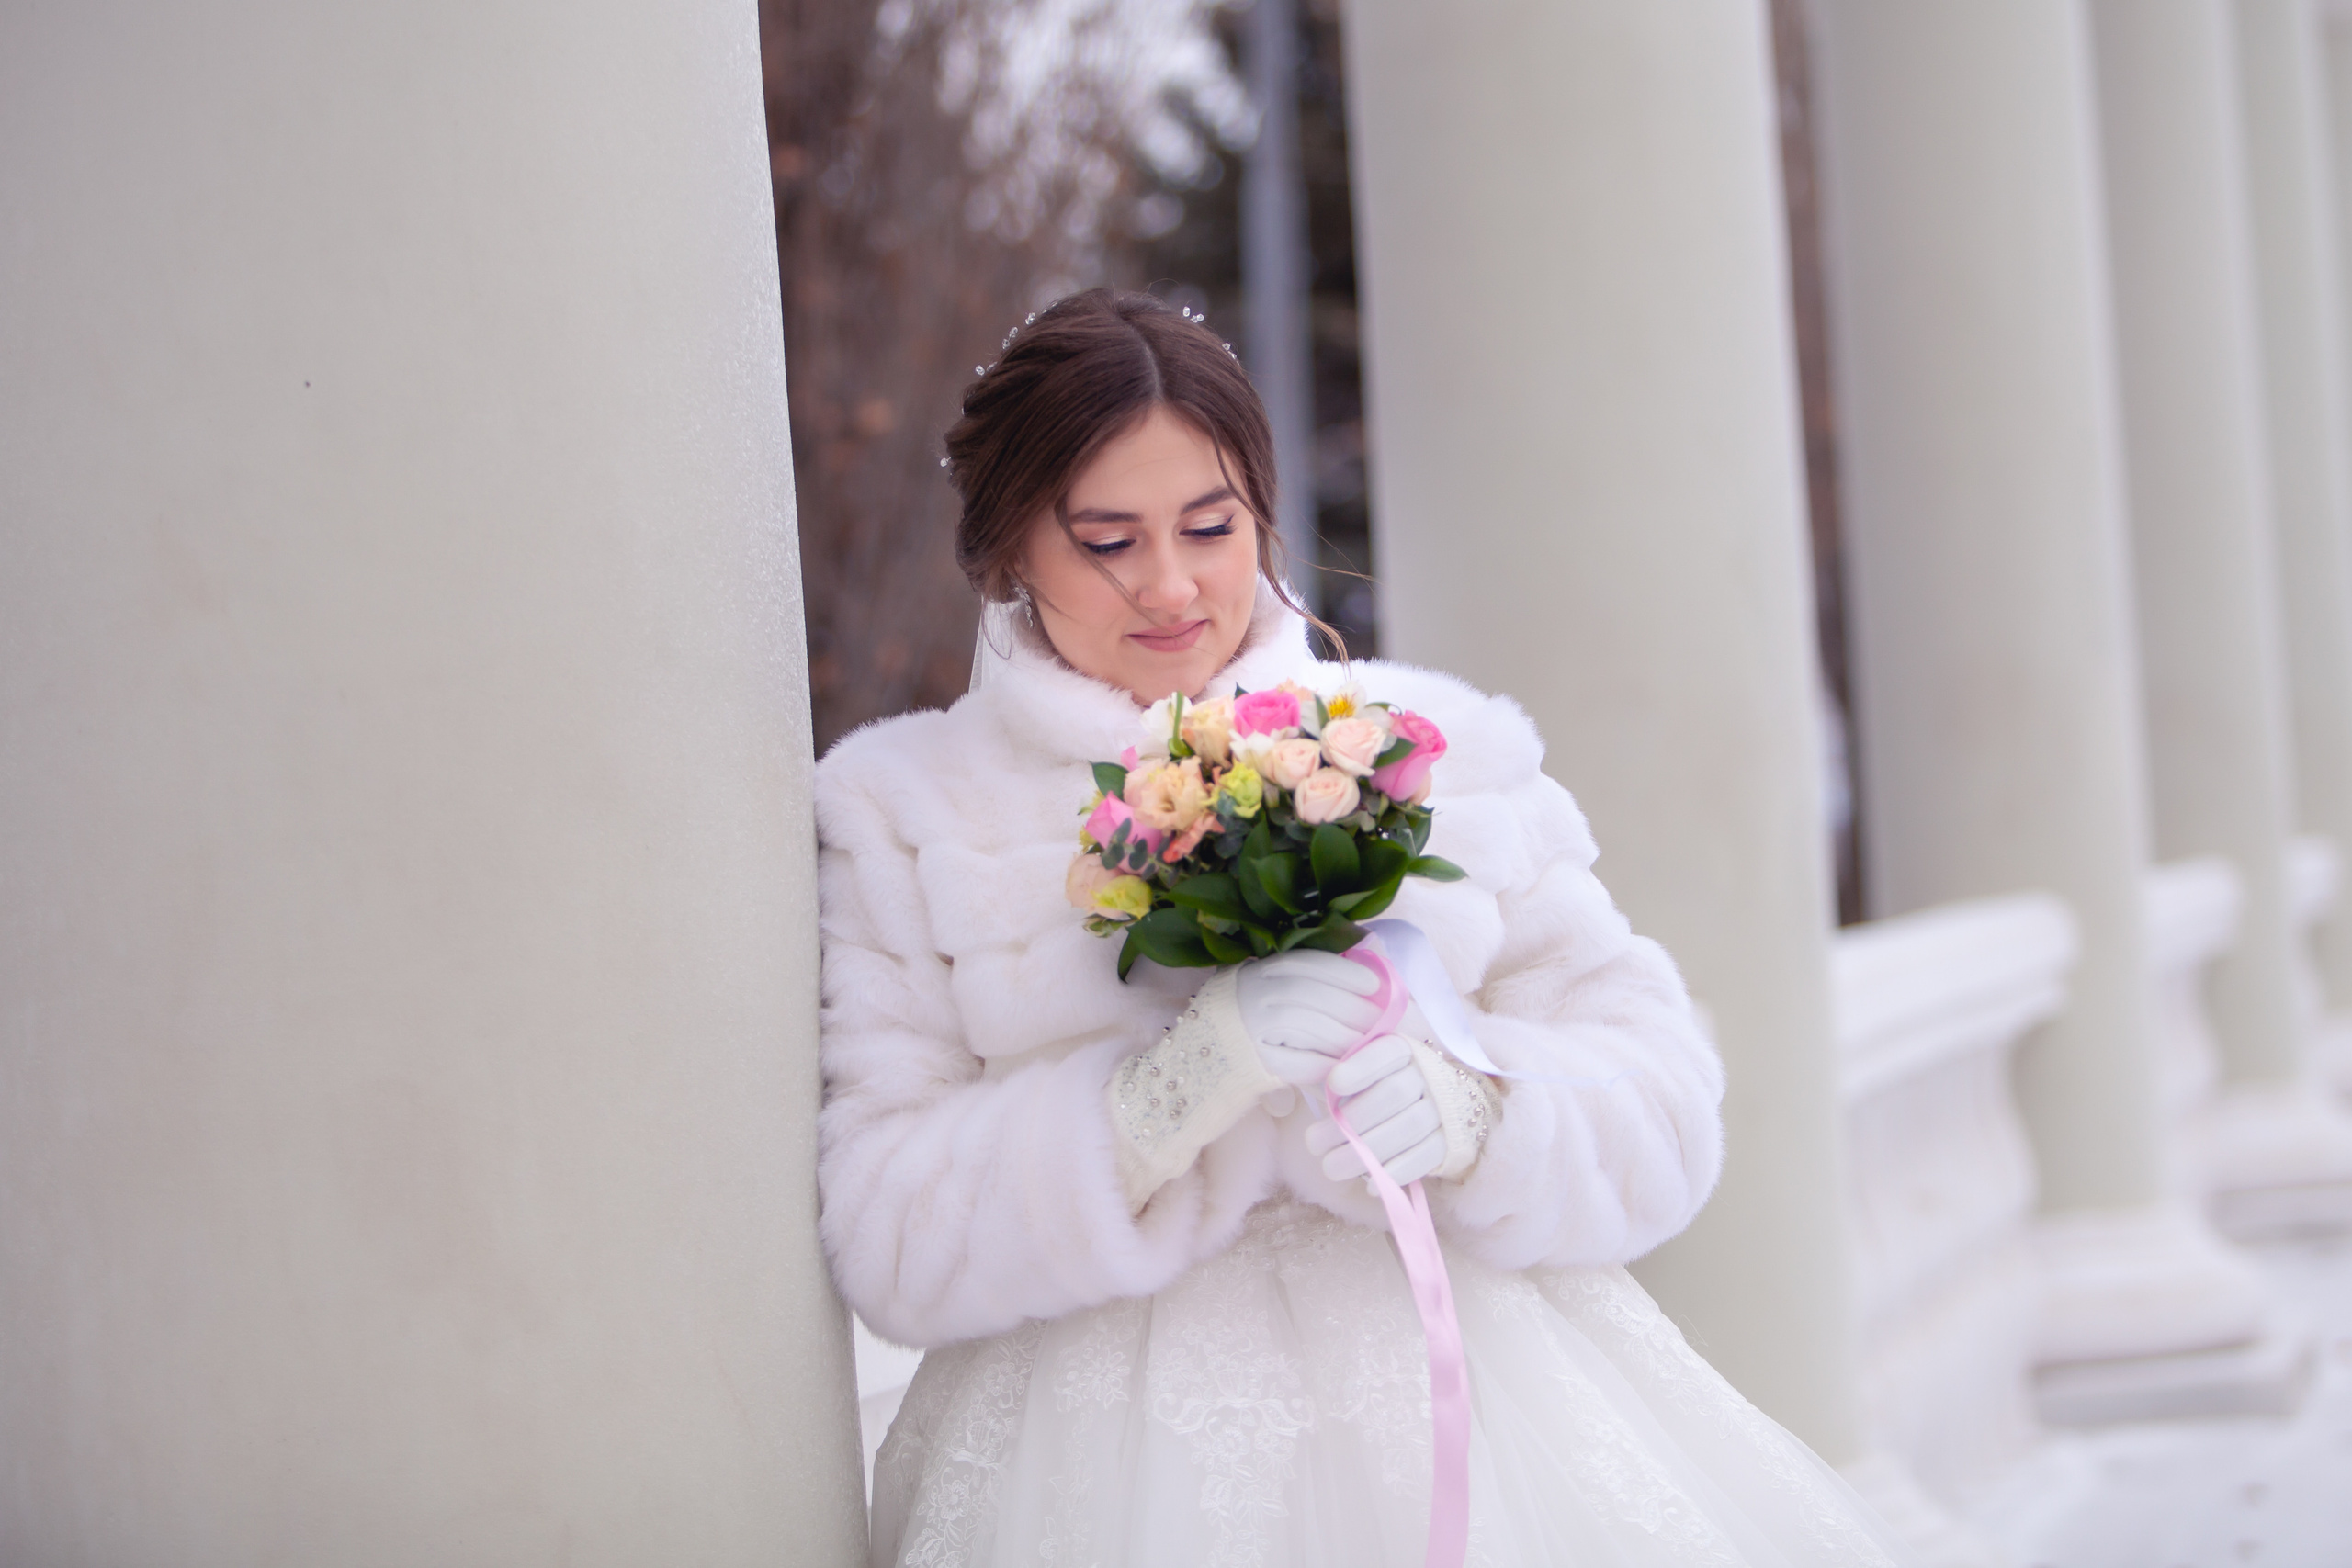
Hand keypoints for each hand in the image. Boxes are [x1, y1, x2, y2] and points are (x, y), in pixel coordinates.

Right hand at [1234, 950, 1382, 1085]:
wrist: (1212, 1051)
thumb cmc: (1259, 1015)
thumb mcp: (1278, 986)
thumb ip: (1316, 980)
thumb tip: (1371, 979)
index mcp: (1264, 970)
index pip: (1309, 963)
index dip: (1345, 972)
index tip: (1374, 984)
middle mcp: (1255, 994)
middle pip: (1312, 995)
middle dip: (1353, 1008)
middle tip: (1381, 1021)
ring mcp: (1252, 1027)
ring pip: (1306, 1026)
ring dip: (1344, 1037)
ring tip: (1368, 1044)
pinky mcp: (1254, 1061)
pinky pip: (1296, 1062)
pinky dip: (1323, 1064)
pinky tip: (1342, 1067)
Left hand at [1303, 1033, 1444, 1187]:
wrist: (1453, 1107)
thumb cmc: (1394, 1087)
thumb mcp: (1374, 1072)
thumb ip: (1348, 1078)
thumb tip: (1316, 1091)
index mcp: (1406, 1051)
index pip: (1387, 1052)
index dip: (1360, 1067)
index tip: (1333, 1084)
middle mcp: (1430, 1076)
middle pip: (1392, 1094)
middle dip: (1350, 1121)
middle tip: (1313, 1143)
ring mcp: (1445, 1111)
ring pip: (1408, 1128)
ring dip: (1366, 1152)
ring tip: (1331, 1167)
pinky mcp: (1451, 1144)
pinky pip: (1425, 1158)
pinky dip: (1396, 1172)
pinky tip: (1370, 1184)